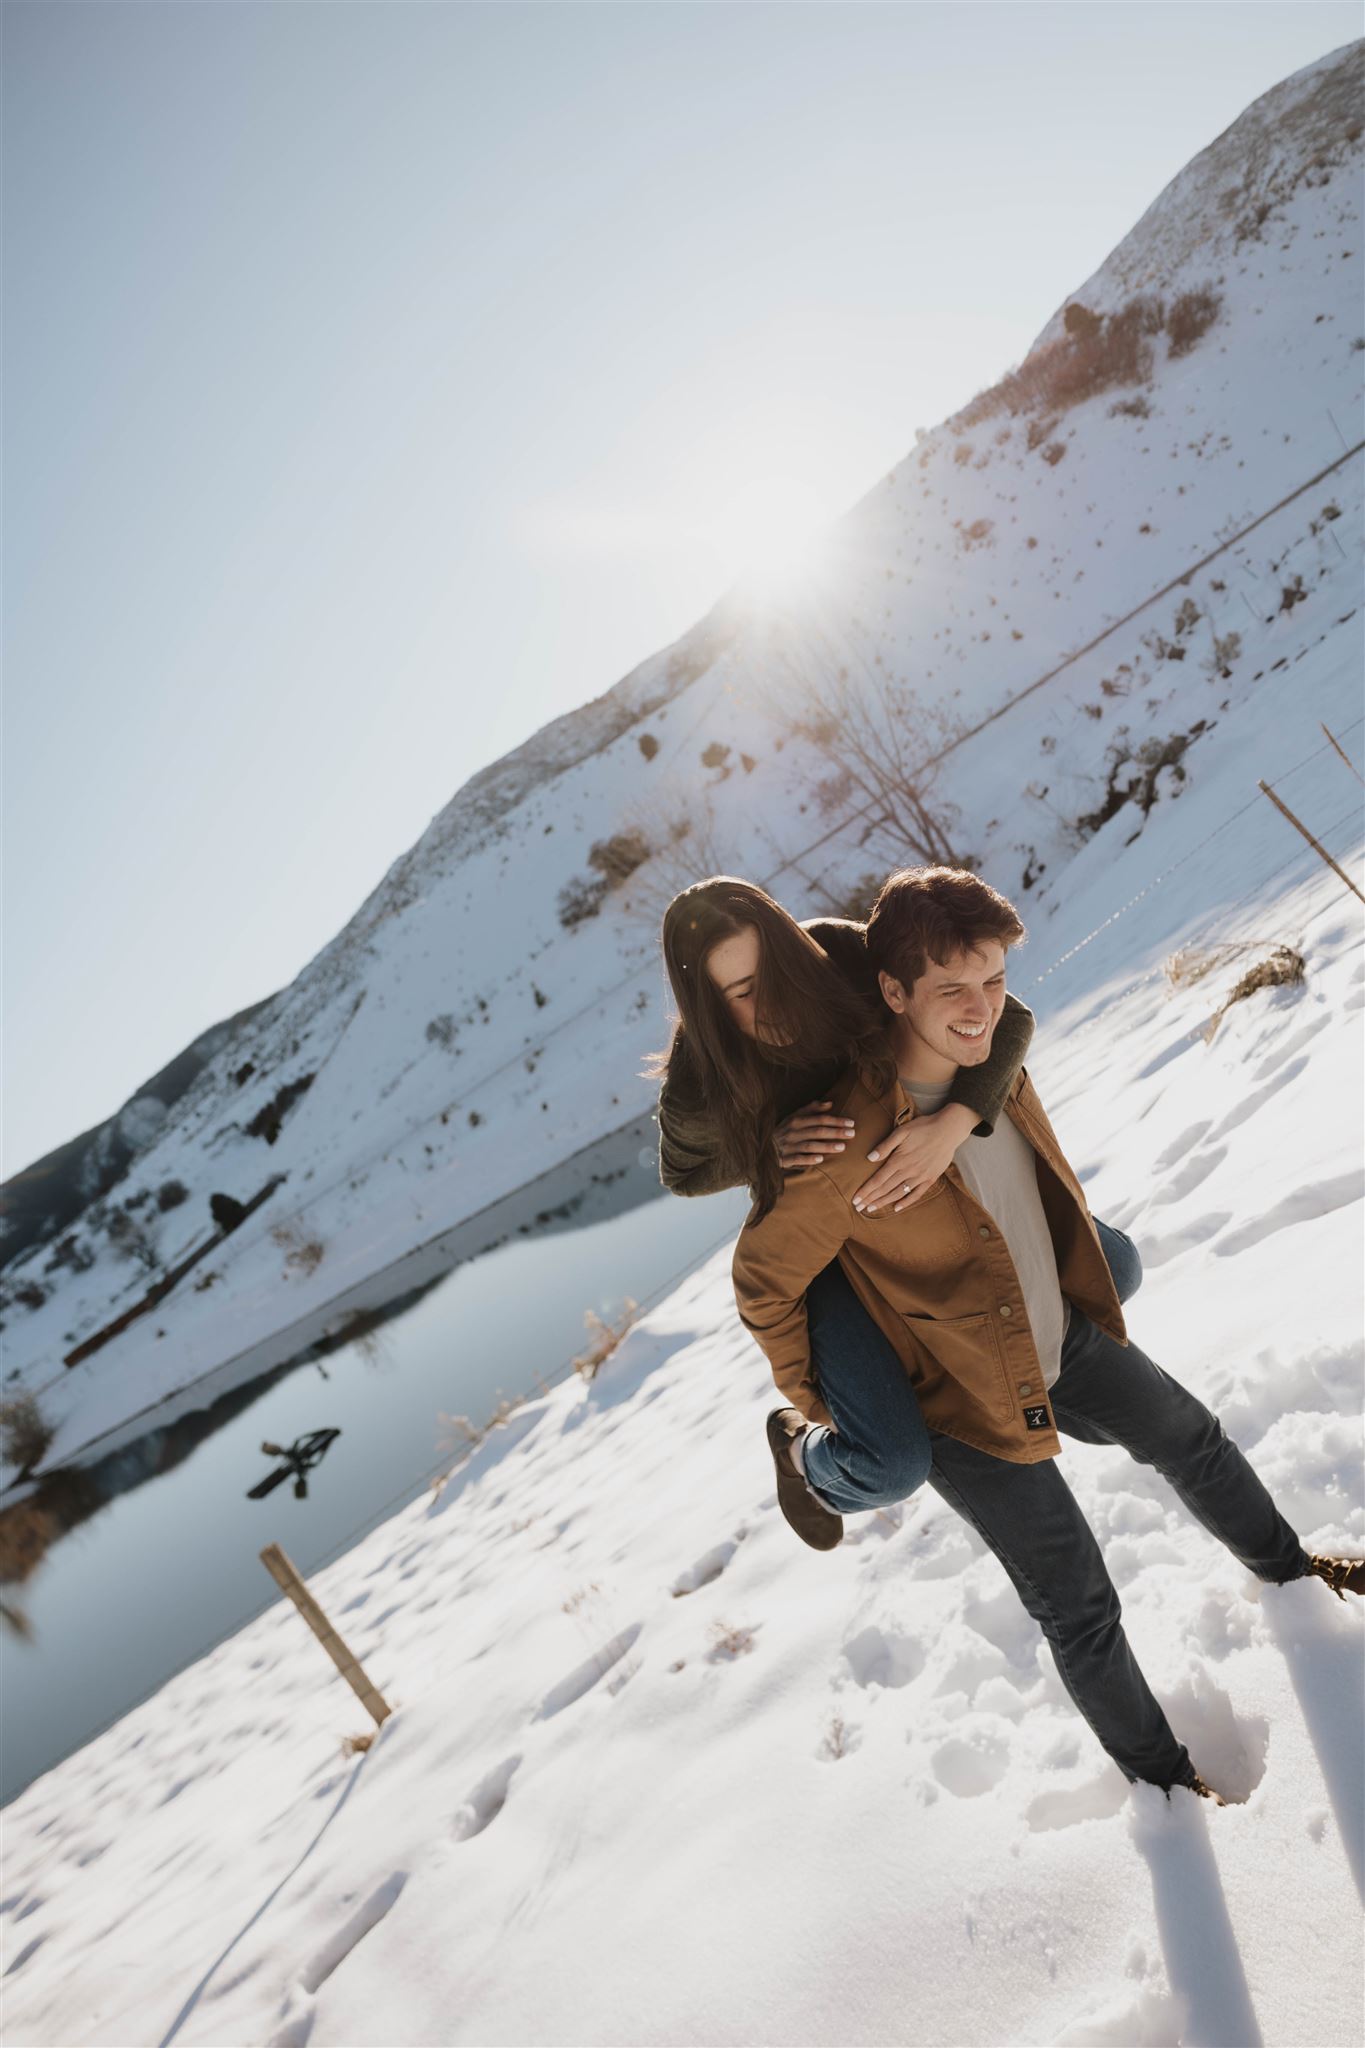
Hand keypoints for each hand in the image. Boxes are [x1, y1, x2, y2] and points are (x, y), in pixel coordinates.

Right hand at [774, 1100, 854, 1171]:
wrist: (763, 1146)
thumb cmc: (784, 1130)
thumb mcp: (794, 1116)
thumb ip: (812, 1109)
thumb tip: (830, 1103)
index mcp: (796, 1120)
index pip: (820, 1119)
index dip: (836, 1120)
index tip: (851, 1122)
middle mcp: (793, 1132)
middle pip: (817, 1131)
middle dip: (835, 1132)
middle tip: (852, 1133)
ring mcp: (789, 1146)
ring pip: (810, 1145)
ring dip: (826, 1146)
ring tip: (842, 1147)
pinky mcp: (785, 1159)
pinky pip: (798, 1159)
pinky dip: (809, 1159)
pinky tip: (820, 1159)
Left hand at [852, 1103, 975, 1213]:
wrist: (948, 1129)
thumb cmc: (923, 1127)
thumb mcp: (902, 1131)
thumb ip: (885, 1145)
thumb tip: (869, 1158)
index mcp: (899, 1159)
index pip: (878, 1179)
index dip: (866, 1190)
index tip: (855, 1199)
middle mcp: (909, 1171)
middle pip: (886, 1189)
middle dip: (871, 1199)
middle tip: (858, 1207)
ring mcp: (921, 1176)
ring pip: (899, 1193)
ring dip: (884, 1202)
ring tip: (872, 1209)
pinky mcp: (931, 1178)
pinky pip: (917, 1194)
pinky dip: (906, 1202)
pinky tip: (896, 1208)